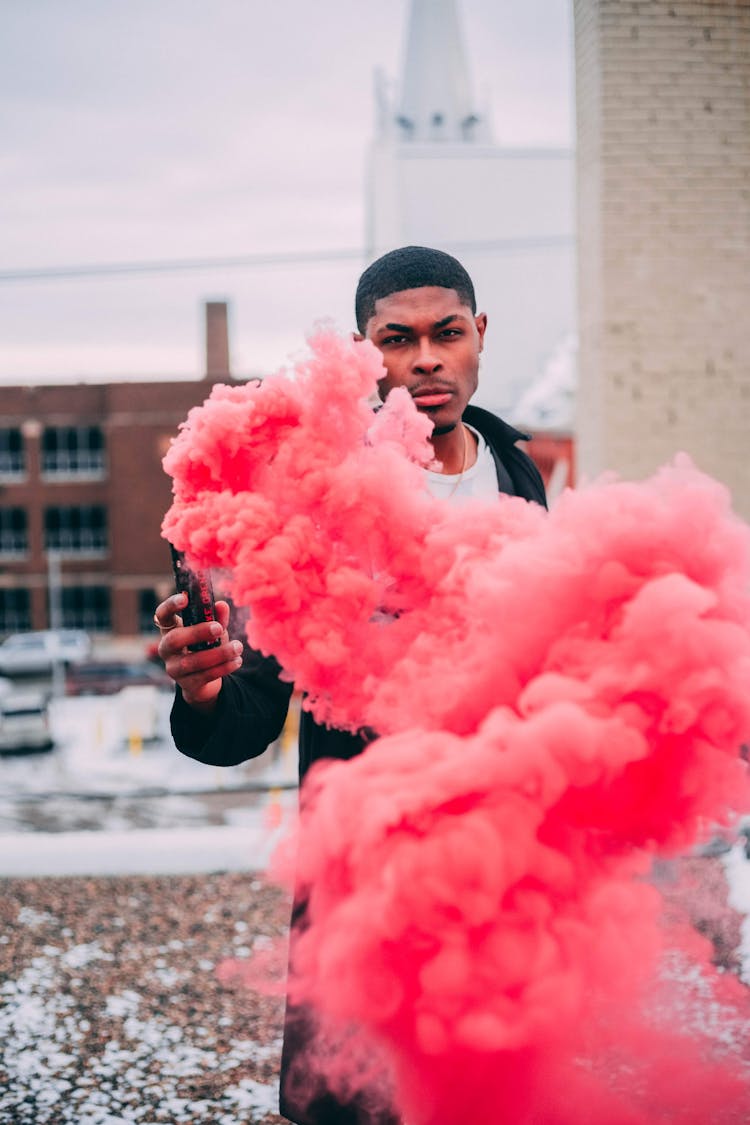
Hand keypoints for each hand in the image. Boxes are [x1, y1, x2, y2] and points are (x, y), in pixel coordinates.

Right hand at [153, 593, 243, 711]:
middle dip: (197, 632)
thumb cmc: (205, 648)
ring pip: (193, 661)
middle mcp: (166, 649)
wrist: (203, 682)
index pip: (162, 615)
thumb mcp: (213, 631)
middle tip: (219, 628)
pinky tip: (237, 660)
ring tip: (238, 647)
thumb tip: (222, 605)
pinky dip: (224, 667)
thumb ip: (217, 618)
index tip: (184, 598)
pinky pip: (205, 676)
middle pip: (174, 640)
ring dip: (219, 653)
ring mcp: (174, 669)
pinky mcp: (187, 685)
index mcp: (170, 630)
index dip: (170, 606)